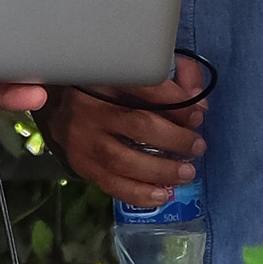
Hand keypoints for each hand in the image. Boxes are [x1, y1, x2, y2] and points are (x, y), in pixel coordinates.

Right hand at [37, 52, 208, 206]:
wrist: (62, 103)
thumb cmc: (115, 84)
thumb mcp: (145, 68)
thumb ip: (179, 75)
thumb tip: (200, 103)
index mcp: (110, 76)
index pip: (149, 87)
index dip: (178, 103)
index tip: (198, 115)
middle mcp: (92, 107)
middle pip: (139, 125)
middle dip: (175, 139)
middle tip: (197, 146)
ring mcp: (83, 138)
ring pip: (123, 160)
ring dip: (160, 170)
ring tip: (187, 173)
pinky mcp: (80, 162)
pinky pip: (110, 183)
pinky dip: (138, 193)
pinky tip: (161, 196)